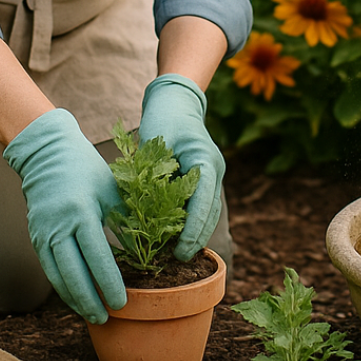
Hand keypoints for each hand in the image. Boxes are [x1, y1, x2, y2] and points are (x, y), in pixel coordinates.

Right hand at [3, 109, 125, 322]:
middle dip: (90, 300)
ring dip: (75, 299)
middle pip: (74, 274)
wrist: (48, 154)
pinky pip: (50, 268)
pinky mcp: (36, 237)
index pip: (97, 257)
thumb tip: (145, 253)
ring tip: (93, 314)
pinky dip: (63, 286)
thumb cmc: (86, 169)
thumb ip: (126, 222)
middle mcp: (58, 227)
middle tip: (106, 318)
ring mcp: (43, 234)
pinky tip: (76, 297)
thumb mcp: (112, 191)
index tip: (122, 302)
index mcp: (81, 212)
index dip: (109, 283)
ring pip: (58, 277)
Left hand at [137, 73, 224, 259]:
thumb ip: (155, 174)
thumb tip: (146, 209)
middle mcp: (214, 169)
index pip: (204, 201)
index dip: (192, 229)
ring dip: (194, 232)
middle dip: (195, 237)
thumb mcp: (156, 143)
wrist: (176, 99)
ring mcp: (212, 173)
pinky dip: (191, 221)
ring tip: (176, 255)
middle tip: (176, 261)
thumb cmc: (164, 116)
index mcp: (206, 160)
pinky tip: (175, 237)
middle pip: (210, 212)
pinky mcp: (204, 177)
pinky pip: (201, 204)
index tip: (180, 251)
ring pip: (208, 211)